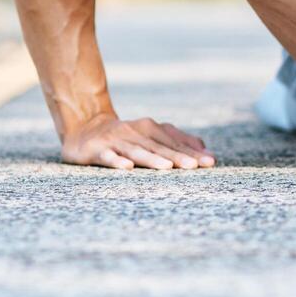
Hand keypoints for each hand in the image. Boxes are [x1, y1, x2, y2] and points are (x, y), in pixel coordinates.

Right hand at [62, 113, 216, 169]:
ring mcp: (116, 140)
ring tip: (167, 167)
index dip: (192, 152)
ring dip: (152, 159)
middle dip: (178, 157)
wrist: (85, 128)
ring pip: (137, 151)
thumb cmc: (127, 138)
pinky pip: (108, 157)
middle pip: (159, 147)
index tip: (210, 162)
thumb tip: (207, 151)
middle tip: (195, 166)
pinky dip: (117, 161)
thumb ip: (178, 142)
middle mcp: (136, 132)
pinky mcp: (97, 150)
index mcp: (151, 128)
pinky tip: (127, 168)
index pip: (175, 142)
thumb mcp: (152, 136)